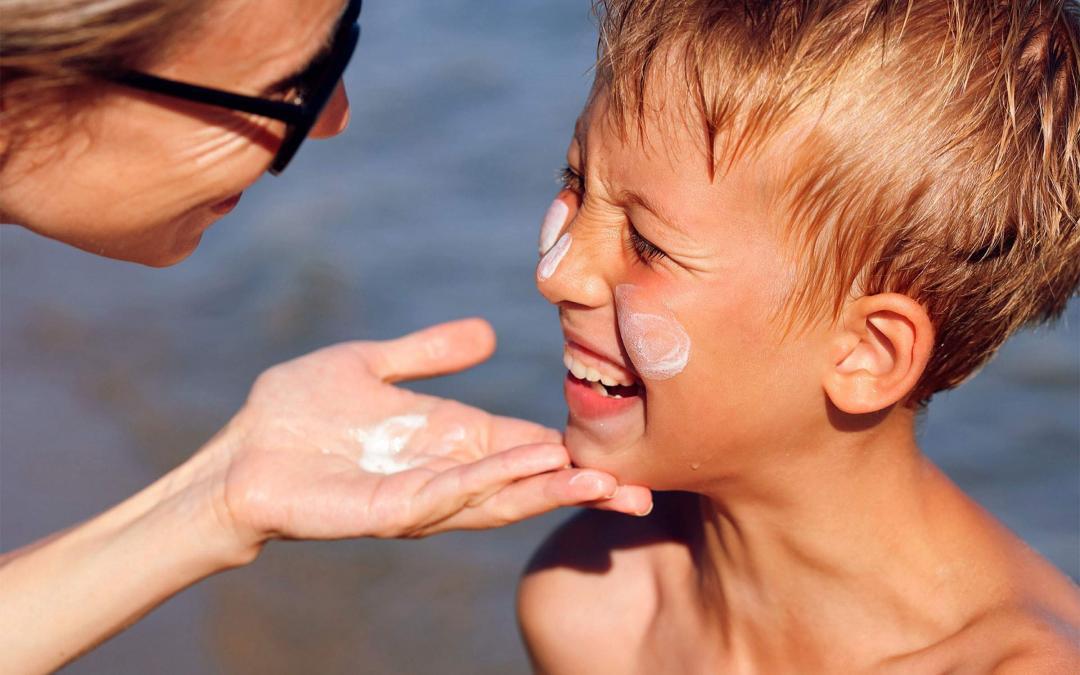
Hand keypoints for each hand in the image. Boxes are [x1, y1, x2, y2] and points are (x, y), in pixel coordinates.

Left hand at [208, 318, 651, 547]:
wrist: (239, 450)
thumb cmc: (297, 413)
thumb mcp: (371, 365)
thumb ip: (428, 352)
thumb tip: (489, 332)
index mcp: (448, 439)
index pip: (524, 447)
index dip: (572, 451)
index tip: (625, 456)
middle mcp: (444, 473)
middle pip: (526, 484)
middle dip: (581, 489)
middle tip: (642, 494)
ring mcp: (418, 497)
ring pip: (498, 499)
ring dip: (548, 491)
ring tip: (601, 485)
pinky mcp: (385, 512)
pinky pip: (445, 498)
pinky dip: (489, 484)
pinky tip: (525, 469)